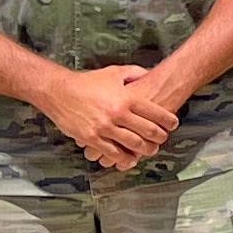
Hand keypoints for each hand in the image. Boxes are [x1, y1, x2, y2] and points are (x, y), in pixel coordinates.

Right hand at [46, 66, 180, 170]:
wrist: (59, 91)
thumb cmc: (87, 82)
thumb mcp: (113, 73)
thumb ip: (134, 73)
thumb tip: (150, 73)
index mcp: (126, 98)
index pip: (155, 113)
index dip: (168, 121)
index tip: (173, 125)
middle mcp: (118, 114)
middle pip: (148, 131)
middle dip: (160, 138)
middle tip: (163, 139)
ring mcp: (105, 128)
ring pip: (133, 145)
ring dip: (145, 150)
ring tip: (150, 150)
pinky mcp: (92, 138)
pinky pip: (113, 153)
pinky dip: (124, 158)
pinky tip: (130, 159)